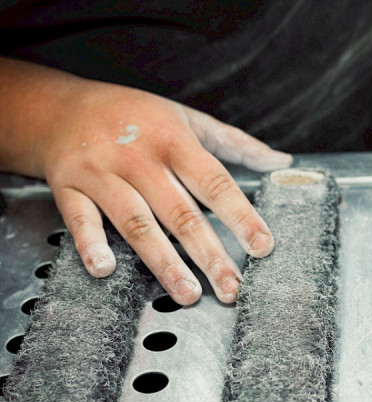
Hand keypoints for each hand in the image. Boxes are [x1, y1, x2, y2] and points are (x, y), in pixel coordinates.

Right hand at [31, 72, 290, 304]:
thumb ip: (235, 143)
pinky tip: (105, 270)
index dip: (241, 216)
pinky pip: (80, 221)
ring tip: (188, 294)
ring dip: (163, 262)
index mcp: (173, 140)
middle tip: (232, 289)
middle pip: (180, 213)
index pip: (215, 182)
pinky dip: (91, 245)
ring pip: (136, 223)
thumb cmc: (134, 116)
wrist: (60, 107)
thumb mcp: (186, 118)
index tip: (263, 246)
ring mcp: (101, 172)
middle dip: (209, 254)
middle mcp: (139, 157)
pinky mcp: (68, 187)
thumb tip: (281, 162)